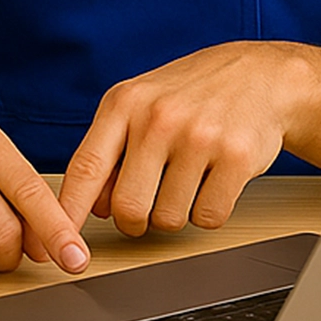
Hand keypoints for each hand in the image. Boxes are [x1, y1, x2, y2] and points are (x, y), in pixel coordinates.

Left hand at [58, 42, 313, 238]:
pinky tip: (213, 181)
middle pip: (128, 207)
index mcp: (123, 103)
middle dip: (134, 221)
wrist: (260, 75)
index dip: (69, 212)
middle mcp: (157, 117)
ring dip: (175, 213)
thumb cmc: (190, 95)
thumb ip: (110, 151)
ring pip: (169, 218)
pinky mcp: (237, 157)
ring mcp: (199, 137)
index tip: (60, 245)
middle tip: (145, 209)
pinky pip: (209, 217)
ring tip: (186, 179)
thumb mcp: (139, 105)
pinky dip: (208, 211)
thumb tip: (93, 207)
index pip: (85, 168)